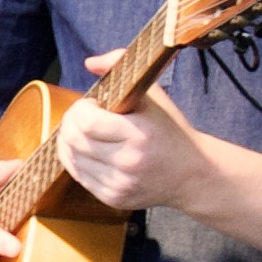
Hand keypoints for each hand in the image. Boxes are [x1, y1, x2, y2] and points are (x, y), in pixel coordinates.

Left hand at [54, 51, 219, 216]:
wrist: (192, 174)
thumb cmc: (170, 130)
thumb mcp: (154, 96)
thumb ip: (122, 66)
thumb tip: (90, 62)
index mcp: (139, 135)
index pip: (86, 122)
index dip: (81, 108)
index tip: (92, 104)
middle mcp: (129, 162)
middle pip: (74, 140)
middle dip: (70, 122)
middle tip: (82, 116)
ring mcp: (120, 184)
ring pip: (71, 159)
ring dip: (69, 141)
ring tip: (83, 131)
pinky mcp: (114, 198)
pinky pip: (79, 176)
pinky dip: (76, 159)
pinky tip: (88, 149)